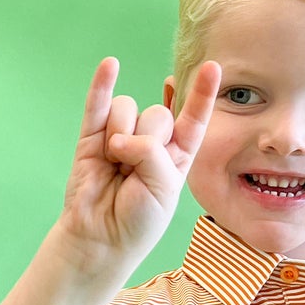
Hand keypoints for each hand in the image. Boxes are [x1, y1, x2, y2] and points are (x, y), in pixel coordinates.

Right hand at [56, 57, 220, 267]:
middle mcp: (150, 142)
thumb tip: (117, 138)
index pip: (193, 118)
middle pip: (157, 113)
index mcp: (176, 155)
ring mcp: (119, 136)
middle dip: (148, 138)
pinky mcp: (91, 138)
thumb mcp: (164, 188)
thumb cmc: (138, 221)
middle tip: (134, 169)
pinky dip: (102, 85)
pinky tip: (109, 65)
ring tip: (114, 163)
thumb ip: (151, 153)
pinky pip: (99, 105)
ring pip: (128, 109)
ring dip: (121, 133)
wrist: (101, 239)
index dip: (202, 95)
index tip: (213, 68)